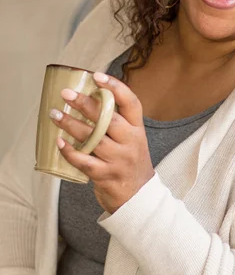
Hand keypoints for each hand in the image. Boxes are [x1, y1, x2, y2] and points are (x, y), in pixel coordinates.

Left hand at [49, 72, 154, 213]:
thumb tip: (88, 99)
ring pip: (93, 139)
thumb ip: (116, 122)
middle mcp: (131, 142)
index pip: (131, 103)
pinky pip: (85, 162)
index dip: (115, 87)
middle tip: (66, 93)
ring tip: (55, 114)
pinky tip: (59, 143)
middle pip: (108, 119)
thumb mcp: (132, 139)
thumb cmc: (130, 162)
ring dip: (71, 125)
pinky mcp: (107, 176)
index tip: (97, 76)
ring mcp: (119, 160)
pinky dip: (70, 152)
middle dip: (85, 104)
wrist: (140, 198)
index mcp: (137, 129)